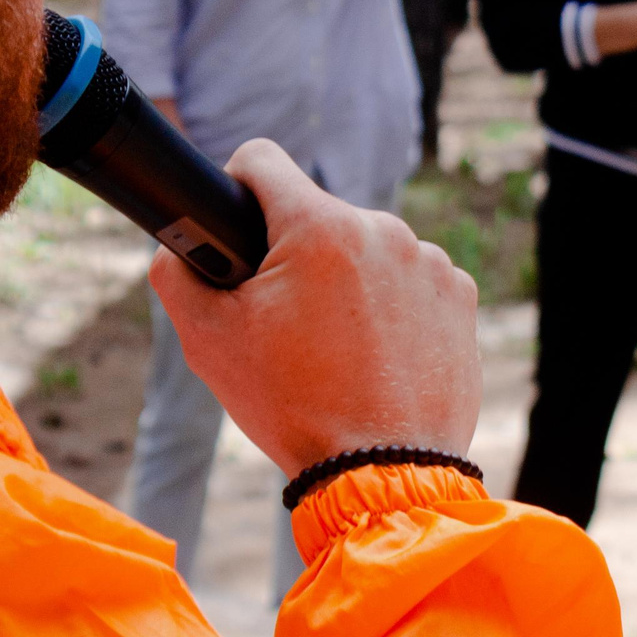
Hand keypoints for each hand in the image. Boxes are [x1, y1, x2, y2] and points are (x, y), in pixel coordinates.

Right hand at [153, 140, 481, 475]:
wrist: (383, 475)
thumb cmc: (294, 406)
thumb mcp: (207, 341)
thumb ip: (176, 273)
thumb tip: (177, 246)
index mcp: (320, 227)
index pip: (261, 161)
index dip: (237, 188)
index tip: (237, 224)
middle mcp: (383, 229)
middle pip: (317, 216)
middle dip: (295, 256)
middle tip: (285, 322)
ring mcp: (430, 262)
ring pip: (366, 250)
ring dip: (347, 282)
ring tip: (336, 350)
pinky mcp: (460, 297)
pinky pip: (411, 281)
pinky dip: (392, 308)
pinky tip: (378, 356)